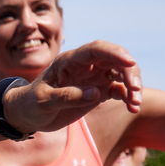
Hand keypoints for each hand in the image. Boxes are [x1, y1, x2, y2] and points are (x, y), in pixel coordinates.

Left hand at [4, 40, 142, 135]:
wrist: (28, 115)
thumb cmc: (31, 103)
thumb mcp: (43, 101)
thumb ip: (67, 96)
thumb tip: (95, 93)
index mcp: (70, 61)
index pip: (96, 50)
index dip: (114, 53)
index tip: (129, 62)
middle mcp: (86, 65)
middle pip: (115, 60)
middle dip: (129, 72)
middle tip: (135, 90)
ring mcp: (94, 77)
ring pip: (121, 74)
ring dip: (132, 85)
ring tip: (135, 103)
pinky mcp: (99, 91)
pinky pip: (119, 90)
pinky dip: (128, 97)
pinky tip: (132, 108)